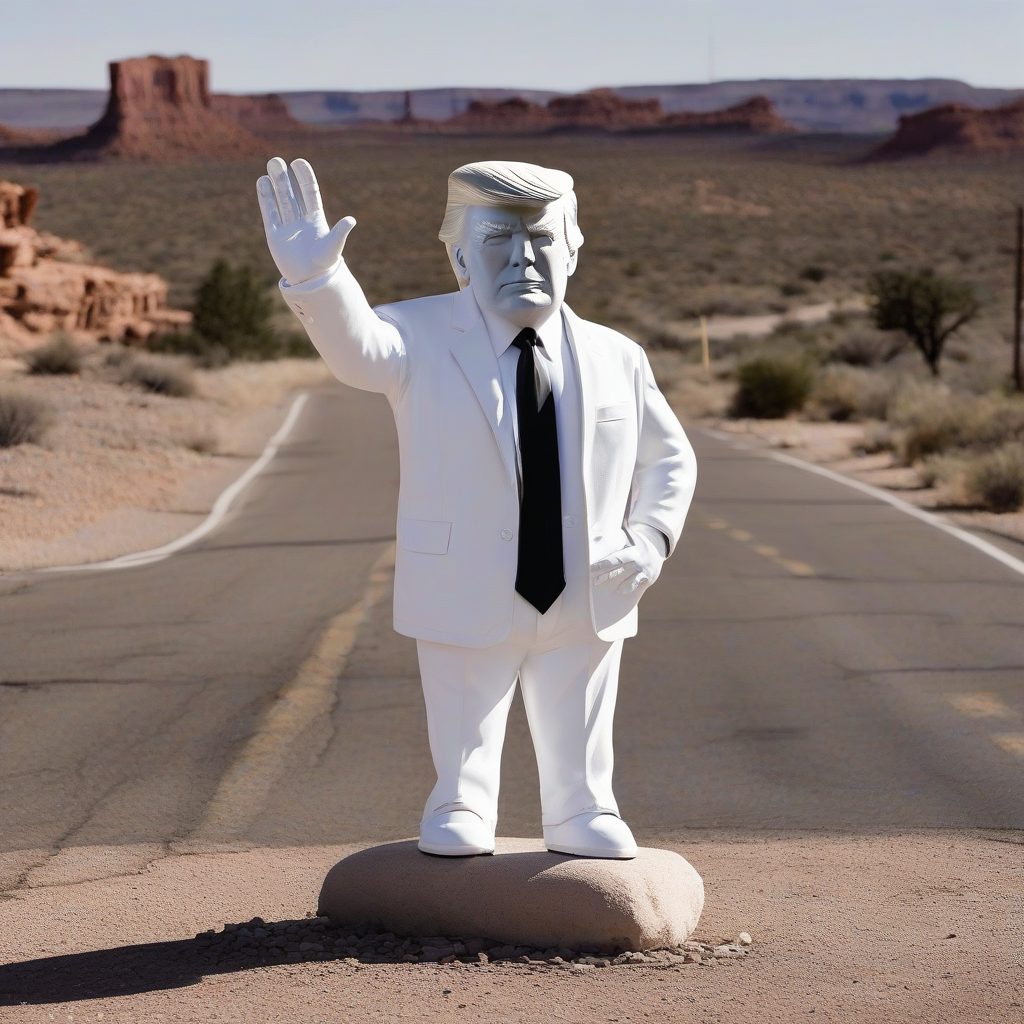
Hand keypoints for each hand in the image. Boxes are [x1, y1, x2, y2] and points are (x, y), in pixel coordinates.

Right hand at [256, 157, 355, 285]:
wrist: (311, 282)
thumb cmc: (324, 265)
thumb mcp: (333, 247)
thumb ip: (340, 233)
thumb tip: (351, 220)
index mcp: (316, 220)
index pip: (309, 193)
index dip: (304, 178)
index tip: (298, 162)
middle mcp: (301, 220)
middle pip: (292, 194)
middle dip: (285, 178)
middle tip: (277, 161)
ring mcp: (287, 226)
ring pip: (280, 201)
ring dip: (275, 184)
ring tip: (271, 165)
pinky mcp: (275, 236)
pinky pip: (269, 214)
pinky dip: (266, 199)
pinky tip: (262, 182)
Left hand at [591, 526, 666, 594]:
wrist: (657, 551)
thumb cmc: (639, 543)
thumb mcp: (632, 535)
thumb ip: (624, 526)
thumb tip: (623, 513)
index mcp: (631, 552)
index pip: (614, 559)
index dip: (603, 564)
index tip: (591, 568)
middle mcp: (636, 561)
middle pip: (619, 569)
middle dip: (605, 576)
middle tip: (594, 582)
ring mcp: (642, 570)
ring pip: (627, 578)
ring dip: (615, 583)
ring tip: (604, 586)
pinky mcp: (647, 576)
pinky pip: (637, 583)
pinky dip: (630, 586)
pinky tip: (622, 591)